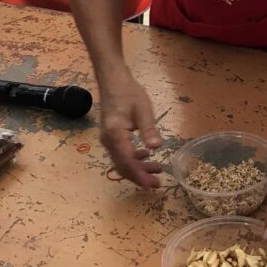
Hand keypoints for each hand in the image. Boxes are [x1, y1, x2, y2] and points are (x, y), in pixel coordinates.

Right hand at [98, 69, 162, 187]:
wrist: (113, 81)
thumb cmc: (128, 92)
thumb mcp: (143, 109)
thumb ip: (149, 128)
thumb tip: (156, 147)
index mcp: (115, 135)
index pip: (127, 162)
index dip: (140, 175)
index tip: (153, 185)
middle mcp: (108, 141)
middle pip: (123, 166)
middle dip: (140, 177)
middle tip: (158, 183)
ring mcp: (108, 140)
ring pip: (122, 162)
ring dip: (138, 169)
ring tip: (157, 170)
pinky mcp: (111, 137)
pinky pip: (121, 155)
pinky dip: (133, 160)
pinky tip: (146, 157)